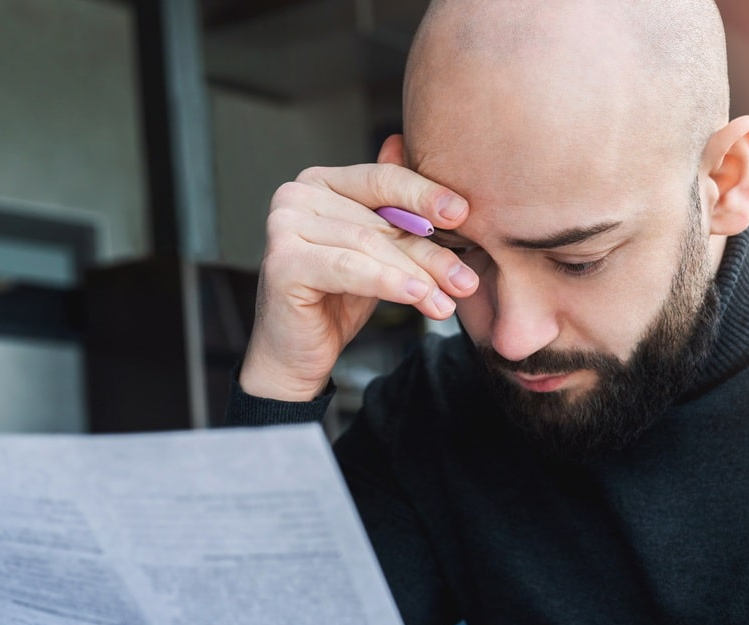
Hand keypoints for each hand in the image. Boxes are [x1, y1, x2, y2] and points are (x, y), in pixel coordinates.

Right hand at [239, 134, 477, 401]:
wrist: (295, 356)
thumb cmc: (335, 301)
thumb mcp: (374, 251)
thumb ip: (389, 207)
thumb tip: (406, 144)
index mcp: (319, 182)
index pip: (382, 179)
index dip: (425, 195)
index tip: (464, 215)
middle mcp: (295, 196)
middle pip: (380, 219)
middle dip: (428, 252)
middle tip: (466, 281)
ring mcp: (283, 227)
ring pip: (369, 245)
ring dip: (416, 273)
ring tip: (446, 300)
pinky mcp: (282, 263)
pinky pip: (349, 268)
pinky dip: (388, 282)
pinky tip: (419, 295)